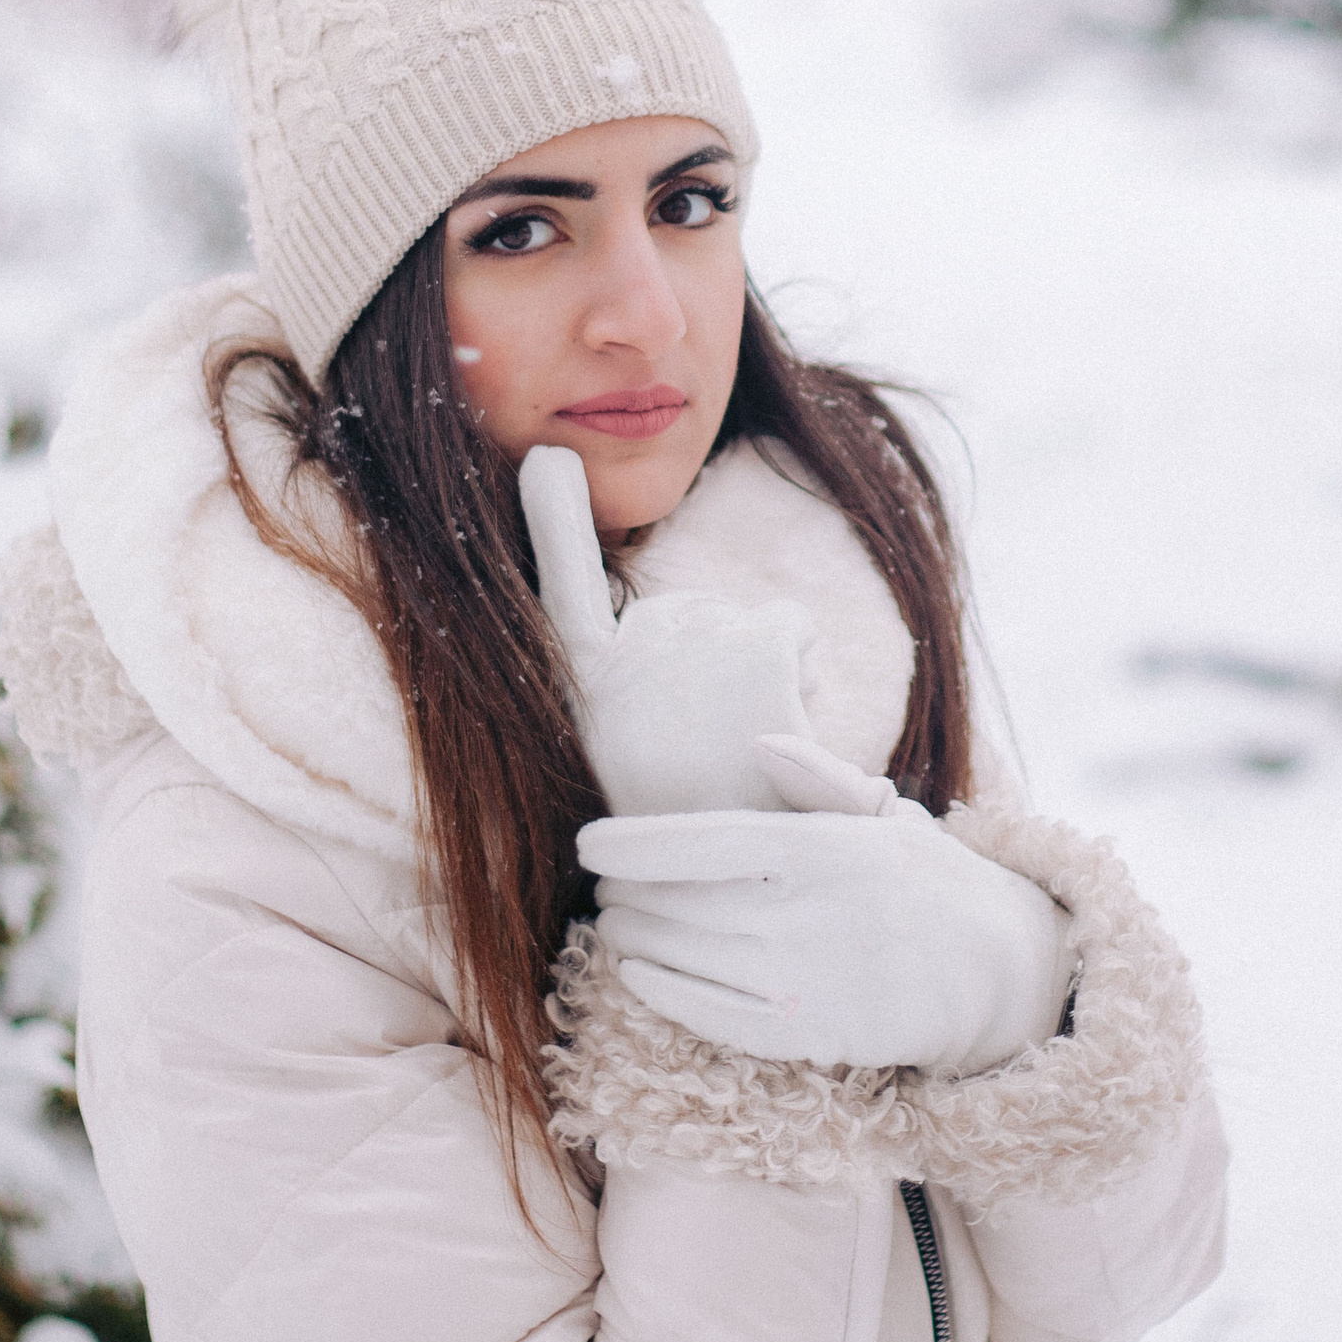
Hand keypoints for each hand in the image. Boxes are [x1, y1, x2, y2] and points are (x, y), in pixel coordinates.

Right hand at [521, 443, 816, 815]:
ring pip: (749, 626)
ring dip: (763, 680)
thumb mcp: (620, 749)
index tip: (547, 457)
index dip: (554, 520)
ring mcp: (697, 642)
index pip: (562, 586)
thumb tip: (594, 550)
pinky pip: (788, 625)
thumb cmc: (681, 828)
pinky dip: (794, 652)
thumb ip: (624, 673)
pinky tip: (781, 725)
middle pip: (693, 615)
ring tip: (742, 760)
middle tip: (709, 751)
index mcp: (586, 678)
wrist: (733, 884)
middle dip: (716, 666)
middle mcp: (633, 647)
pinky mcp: (759, 649)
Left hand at [580, 740, 1072, 1077]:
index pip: (701, 842)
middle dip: (625, 893)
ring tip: (615, 922)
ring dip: (633, 938)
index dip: (633, 845)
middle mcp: (804, 912)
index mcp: (820, 849)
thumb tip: (758, 743)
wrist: (995, 974)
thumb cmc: (930, 884)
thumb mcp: (887, 816)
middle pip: (677, 902)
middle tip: (606, 886)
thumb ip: (818, 780)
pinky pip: (706, 1014)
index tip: (589, 843)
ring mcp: (800, 978)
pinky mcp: (801, 1035)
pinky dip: (660, 991)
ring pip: (682, 956)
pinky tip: (637, 973)